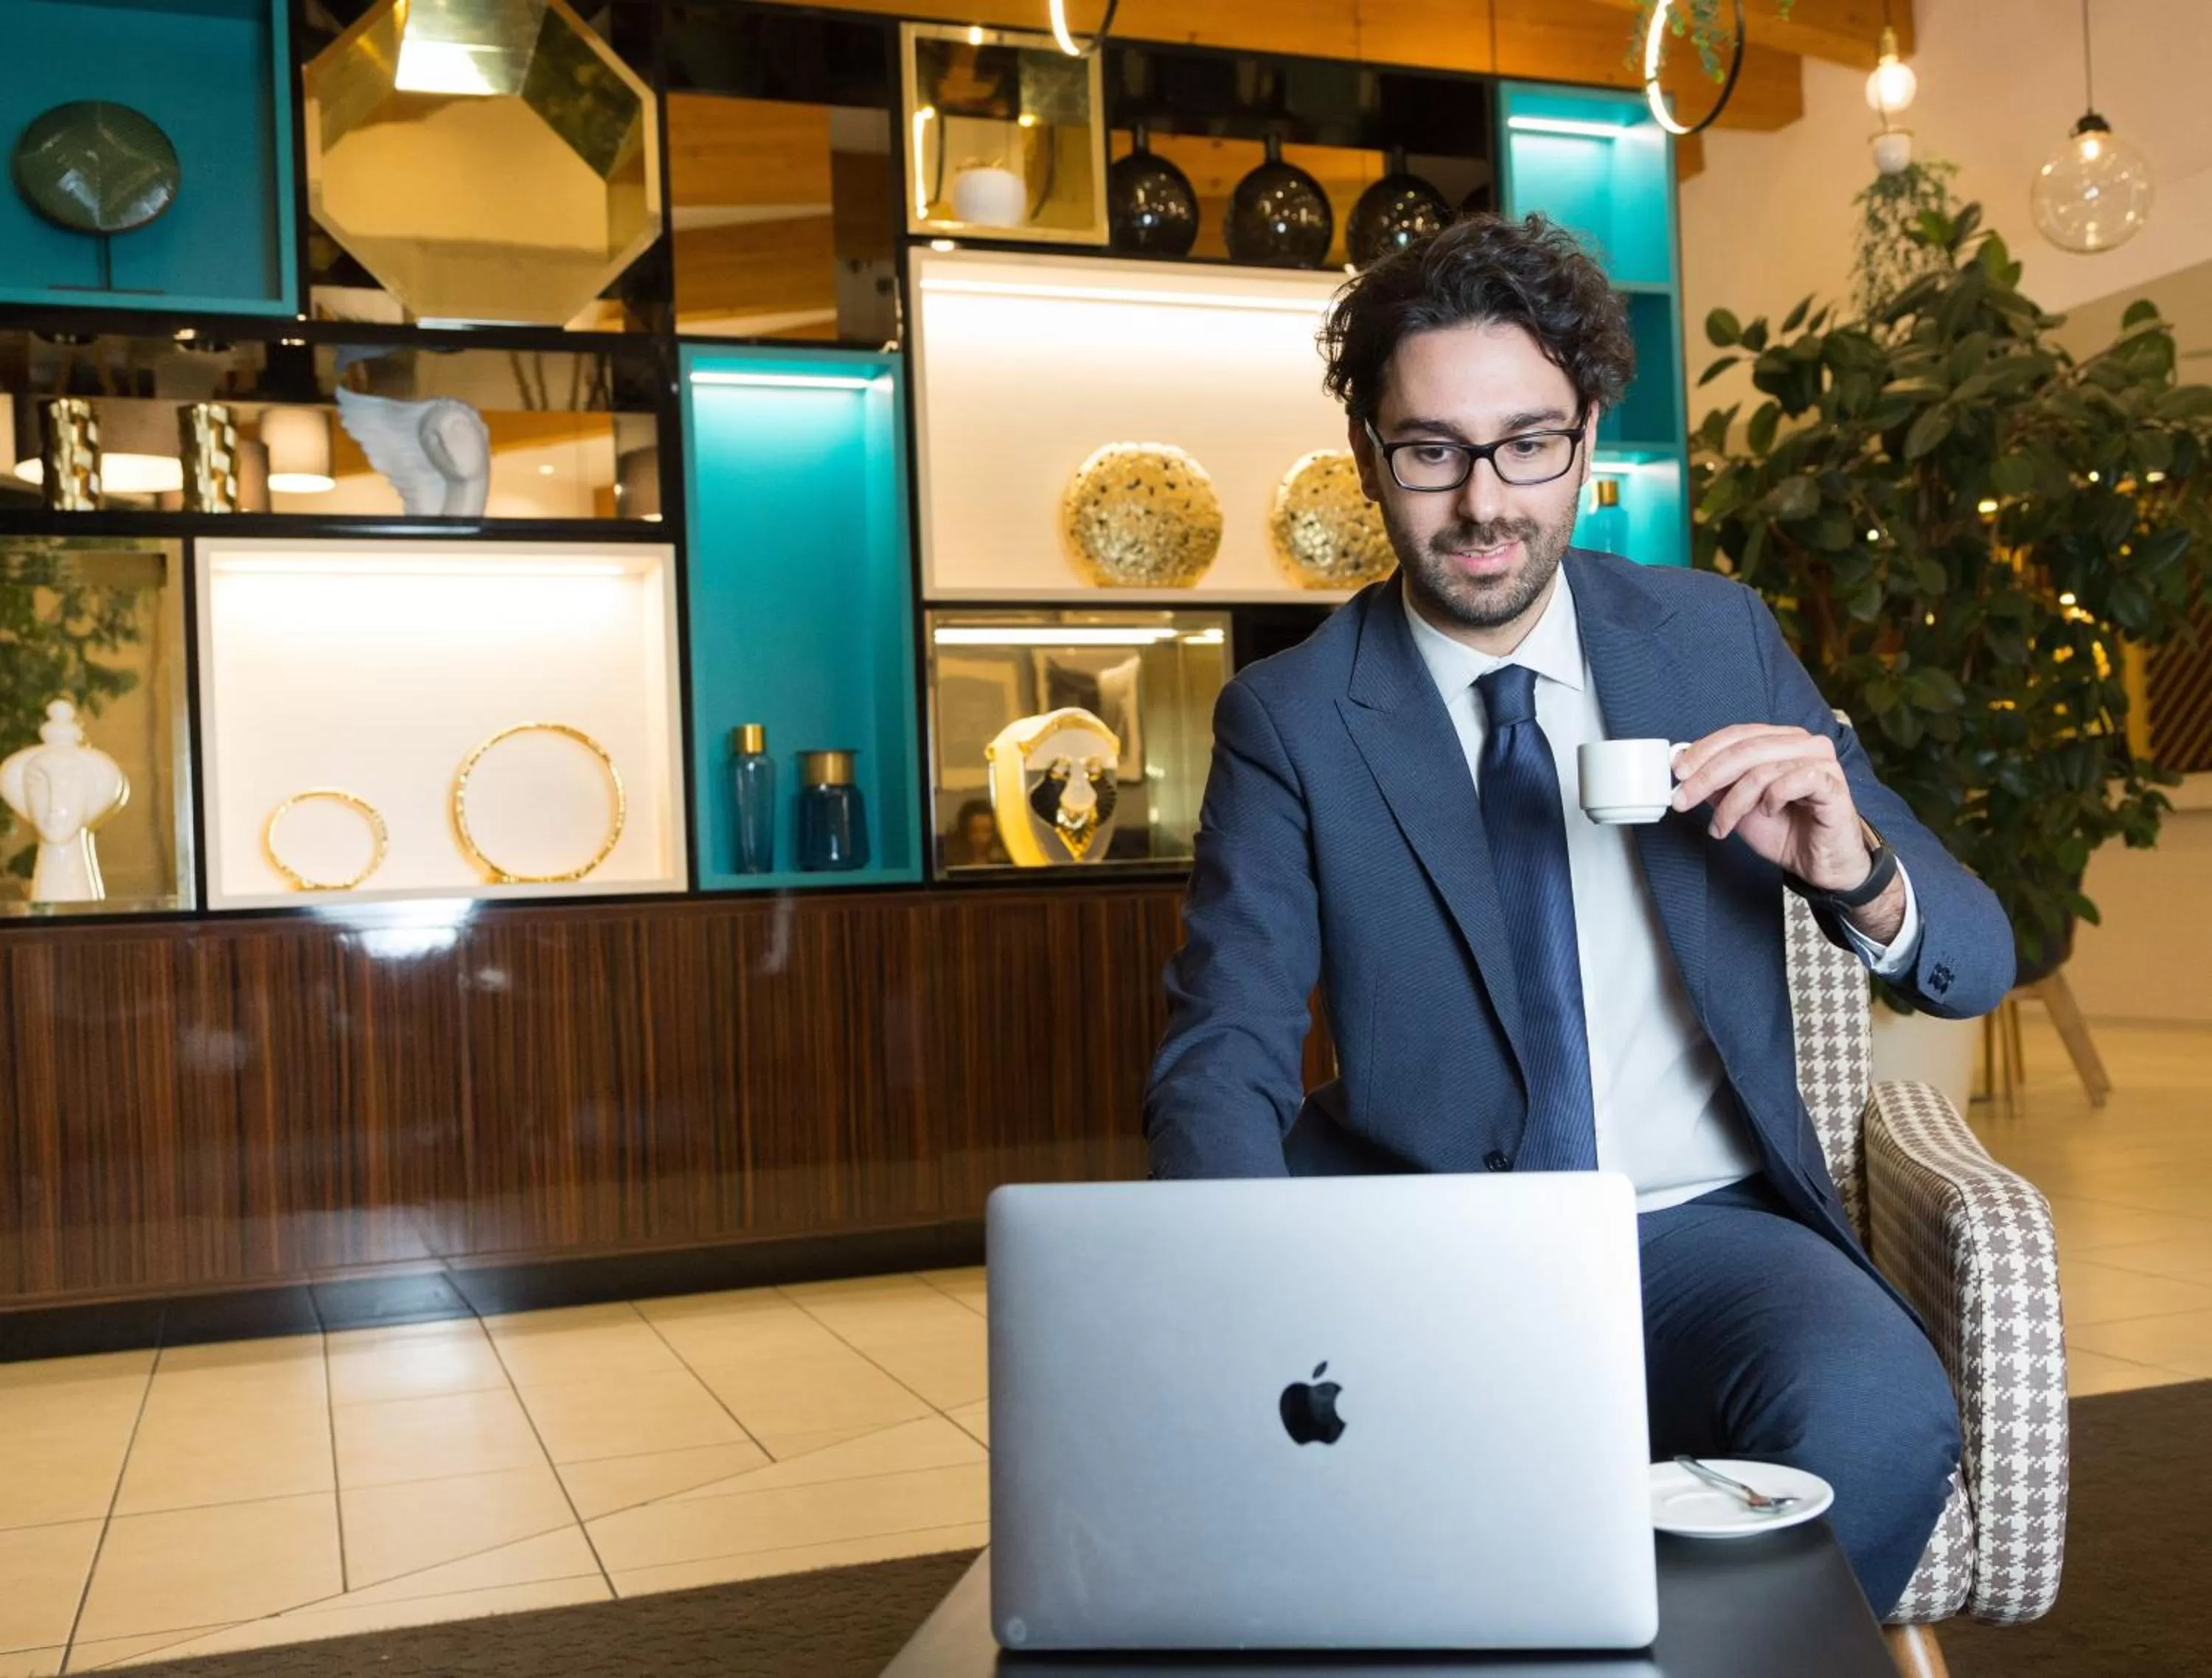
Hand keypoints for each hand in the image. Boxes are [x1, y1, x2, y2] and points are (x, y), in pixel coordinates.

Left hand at [1670, 724, 1872, 891]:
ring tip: (1721, 826)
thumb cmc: (1785, 831)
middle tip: (1683, 799)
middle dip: (1707, 776)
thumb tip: (1684, 768)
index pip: (1737, 734)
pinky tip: (1767, 813)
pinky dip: (1772, 798)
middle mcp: (1803, 744)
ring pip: (1763, 769)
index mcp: (1781, 740)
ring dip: (1733, 801)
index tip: (1677, 771)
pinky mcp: (1834, 785)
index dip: (1703, 750)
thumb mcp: (1738, 806)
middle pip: (1745, 749)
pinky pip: (1795, 780)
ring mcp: (1821, 762)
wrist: (1820, 865)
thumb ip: (1716, 785)